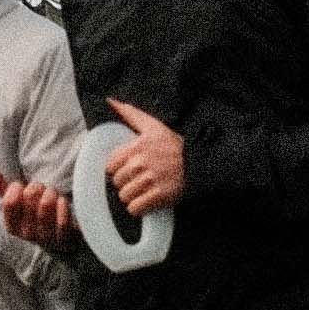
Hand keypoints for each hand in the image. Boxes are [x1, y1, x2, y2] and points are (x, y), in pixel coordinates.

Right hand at [0, 174, 76, 249]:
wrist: (61, 242)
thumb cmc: (35, 217)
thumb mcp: (15, 203)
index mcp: (11, 226)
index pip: (9, 202)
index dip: (17, 188)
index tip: (22, 190)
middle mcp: (26, 234)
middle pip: (30, 196)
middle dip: (38, 186)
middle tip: (41, 192)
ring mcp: (45, 238)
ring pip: (46, 203)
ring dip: (52, 192)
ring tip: (52, 197)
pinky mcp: (64, 239)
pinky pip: (63, 219)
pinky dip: (63, 204)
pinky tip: (62, 204)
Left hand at [103, 97, 186, 216]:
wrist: (198, 164)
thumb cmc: (173, 146)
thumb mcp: (153, 126)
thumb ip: (131, 114)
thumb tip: (111, 101)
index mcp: (136, 147)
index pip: (110, 166)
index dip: (119, 169)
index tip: (130, 168)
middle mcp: (141, 164)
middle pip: (117, 183)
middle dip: (126, 183)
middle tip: (140, 179)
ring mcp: (150, 181)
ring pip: (125, 196)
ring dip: (133, 196)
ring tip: (144, 190)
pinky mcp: (158, 196)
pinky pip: (135, 208)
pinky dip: (139, 208)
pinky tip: (148, 200)